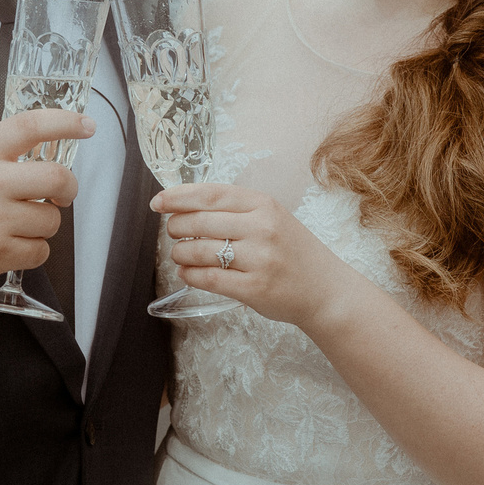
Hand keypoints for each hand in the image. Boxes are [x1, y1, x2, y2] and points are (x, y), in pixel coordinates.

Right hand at [0, 110, 90, 287]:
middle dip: (69, 188)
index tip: (86, 125)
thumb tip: (40, 148)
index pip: (30, 126)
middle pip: (57, 177)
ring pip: (51, 220)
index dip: (65, 122)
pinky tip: (13, 243)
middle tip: (62, 193)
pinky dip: (33, 249)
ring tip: (20, 223)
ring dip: (44, 223)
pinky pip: (40, 251)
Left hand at [151, 182, 353, 326]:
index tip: (158, 202)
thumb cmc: (294, 252)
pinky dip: (190, 274)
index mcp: (264, 204)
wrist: (325, 290)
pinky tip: (187, 272)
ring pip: (199, 250)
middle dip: (176, 226)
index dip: (178, 197)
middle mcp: (262, 228)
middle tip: (173, 232)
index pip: (210, 194)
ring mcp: (258, 259)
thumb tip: (185, 207)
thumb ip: (236, 211)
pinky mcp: (253, 288)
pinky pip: (208, 278)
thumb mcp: (273, 218)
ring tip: (180, 254)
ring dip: (180, 252)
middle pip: (200, 221)